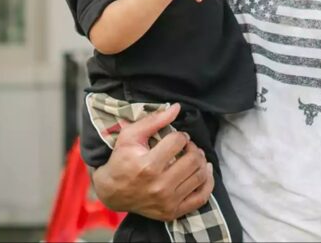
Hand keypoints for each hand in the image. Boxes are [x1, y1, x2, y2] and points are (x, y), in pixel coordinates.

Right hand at [91, 103, 214, 221]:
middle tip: (188, 146)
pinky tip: (205, 171)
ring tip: (194, 157)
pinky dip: (208, 183)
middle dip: (194, 148)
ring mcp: (167, 201)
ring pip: (200, 176)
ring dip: (201, 162)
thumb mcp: (130, 136)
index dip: (180, 135)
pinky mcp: (172, 212)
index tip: (177, 137)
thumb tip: (177, 108)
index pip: (178, 142)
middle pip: (193, 160)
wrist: (112, 192)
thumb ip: (154, 120)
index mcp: (148, 166)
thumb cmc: (121, 160)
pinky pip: (201, 197)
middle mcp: (159, 186)